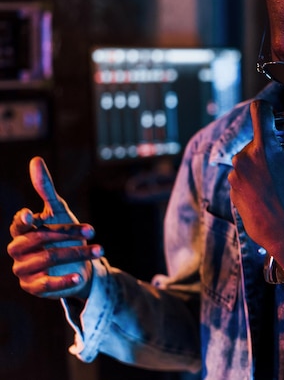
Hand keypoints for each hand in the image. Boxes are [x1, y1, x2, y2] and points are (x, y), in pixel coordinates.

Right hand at [7, 157, 102, 299]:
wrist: (77, 265)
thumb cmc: (64, 234)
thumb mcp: (58, 212)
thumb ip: (46, 189)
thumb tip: (35, 160)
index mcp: (22, 232)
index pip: (20, 225)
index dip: (24, 221)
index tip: (32, 215)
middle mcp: (18, 251)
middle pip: (38, 241)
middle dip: (67, 234)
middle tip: (94, 227)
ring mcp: (24, 270)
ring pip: (47, 261)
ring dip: (76, 253)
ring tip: (100, 249)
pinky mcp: (34, 287)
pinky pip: (46, 285)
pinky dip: (63, 281)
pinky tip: (80, 276)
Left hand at [229, 97, 283, 303]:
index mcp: (263, 148)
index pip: (260, 111)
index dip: (272, 112)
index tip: (282, 123)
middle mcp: (243, 160)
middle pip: (258, 139)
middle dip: (273, 147)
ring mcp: (235, 179)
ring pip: (251, 159)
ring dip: (265, 166)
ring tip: (283, 186)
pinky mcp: (233, 195)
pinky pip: (245, 178)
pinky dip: (257, 182)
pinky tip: (273, 198)